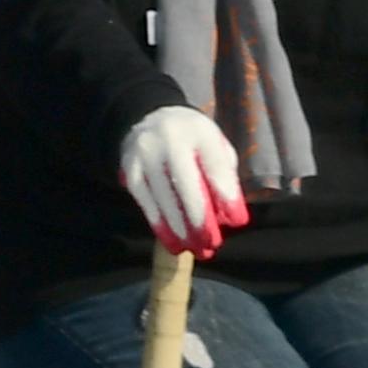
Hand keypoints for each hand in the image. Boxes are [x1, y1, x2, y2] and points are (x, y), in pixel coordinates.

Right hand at [118, 104, 247, 256]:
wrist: (149, 118)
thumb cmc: (193, 140)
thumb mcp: (215, 145)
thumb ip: (223, 175)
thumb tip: (227, 215)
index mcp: (200, 131)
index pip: (215, 165)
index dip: (227, 195)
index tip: (237, 222)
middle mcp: (170, 139)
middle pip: (186, 184)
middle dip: (200, 219)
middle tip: (212, 244)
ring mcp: (146, 154)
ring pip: (164, 198)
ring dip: (180, 230)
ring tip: (195, 250)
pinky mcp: (130, 169)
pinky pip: (145, 202)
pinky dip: (160, 226)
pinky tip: (173, 243)